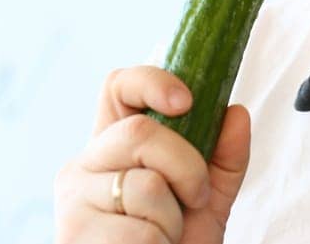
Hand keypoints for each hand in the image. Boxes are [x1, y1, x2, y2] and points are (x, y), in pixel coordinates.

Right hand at [55, 65, 251, 243]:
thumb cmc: (178, 243)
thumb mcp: (208, 198)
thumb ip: (225, 158)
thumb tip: (236, 114)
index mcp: (113, 147)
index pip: (118, 87)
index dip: (151, 82)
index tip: (186, 101)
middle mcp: (84, 165)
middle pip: (138, 133)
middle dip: (186, 165)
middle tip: (195, 198)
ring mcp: (74, 200)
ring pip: (143, 186)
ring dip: (173, 220)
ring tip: (164, 238)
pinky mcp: (73, 234)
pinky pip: (139, 231)